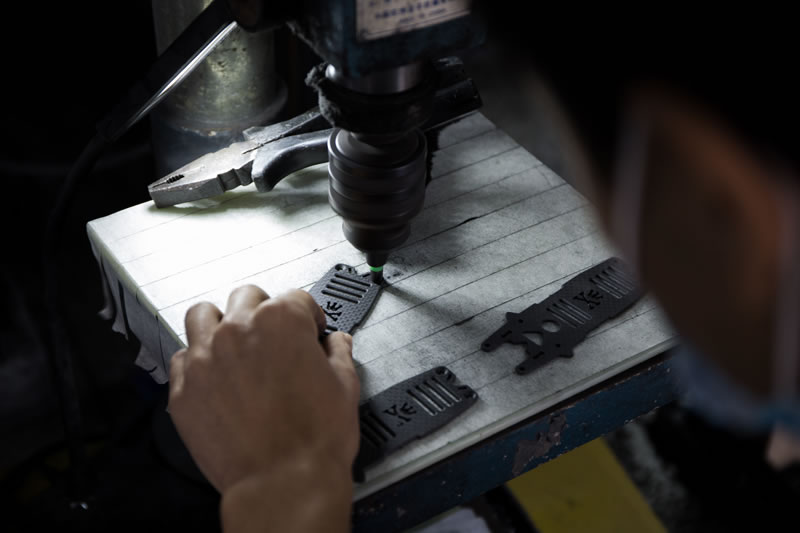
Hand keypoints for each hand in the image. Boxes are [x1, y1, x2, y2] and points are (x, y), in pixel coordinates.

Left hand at [168, 285, 359, 530]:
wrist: (284, 483)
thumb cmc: (314, 439)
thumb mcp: (345, 385)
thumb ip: (338, 353)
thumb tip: (335, 344)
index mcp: (281, 321)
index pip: (296, 298)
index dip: (308, 316)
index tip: (310, 330)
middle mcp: (238, 330)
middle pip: (246, 297)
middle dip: (263, 311)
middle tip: (274, 336)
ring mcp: (205, 358)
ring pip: (202, 315)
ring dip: (220, 323)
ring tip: (234, 343)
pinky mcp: (184, 389)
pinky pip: (182, 358)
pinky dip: (198, 362)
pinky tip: (216, 378)